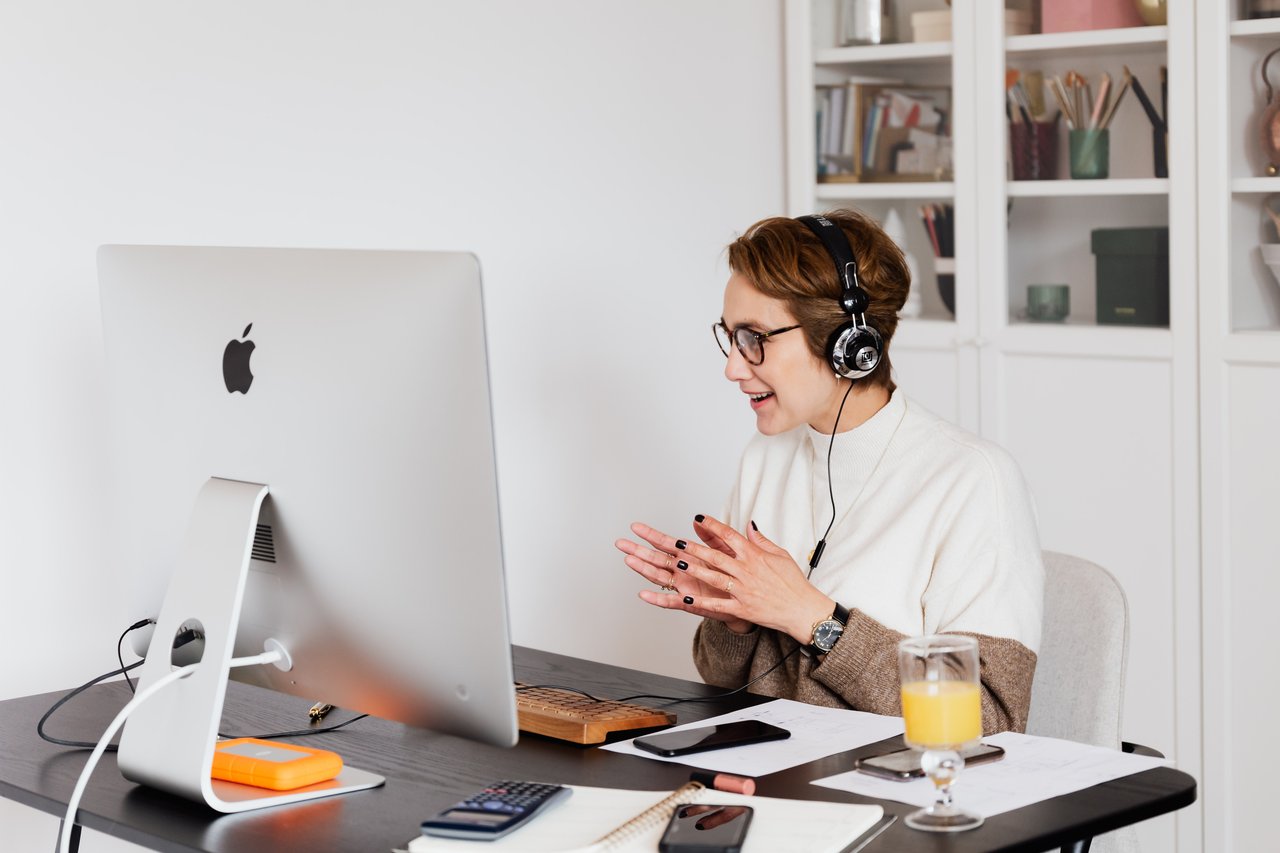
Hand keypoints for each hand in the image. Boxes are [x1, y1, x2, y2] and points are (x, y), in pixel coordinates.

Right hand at [615, 521, 752, 633]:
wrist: (745, 601)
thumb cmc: (732, 576)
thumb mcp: (724, 551)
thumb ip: (711, 536)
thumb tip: (698, 519)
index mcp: (690, 557)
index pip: (667, 543)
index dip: (651, 535)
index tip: (636, 527)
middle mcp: (682, 571)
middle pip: (656, 559)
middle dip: (638, 550)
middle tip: (620, 543)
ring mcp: (683, 587)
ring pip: (659, 577)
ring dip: (643, 569)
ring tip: (629, 560)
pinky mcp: (689, 603)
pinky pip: (670, 601)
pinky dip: (657, 598)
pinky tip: (643, 594)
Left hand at [622, 515, 835, 643]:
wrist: (803, 609)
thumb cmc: (793, 582)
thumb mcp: (780, 555)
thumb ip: (761, 540)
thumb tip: (749, 525)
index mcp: (755, 556)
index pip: (730, 536)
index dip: (713, 526)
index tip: (700, 518)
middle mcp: (747, 571)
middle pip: (716, 556)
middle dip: (694, 548)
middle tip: (677, 541)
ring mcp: (743, 590)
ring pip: (713, 577)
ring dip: (694, 570)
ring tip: (677, 563)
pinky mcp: (742, 608)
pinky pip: (717, 605)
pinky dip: (701, 602)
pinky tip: (685, 598)